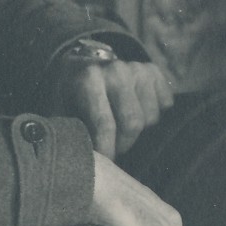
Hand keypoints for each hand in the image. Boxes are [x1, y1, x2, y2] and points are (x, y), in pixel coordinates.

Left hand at [48, 55, 174, 158]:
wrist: (82, 63)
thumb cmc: (70, 95)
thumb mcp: (60, 110)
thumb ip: (69, 133)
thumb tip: (81, 161)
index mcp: (88, 80)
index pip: (105, 125)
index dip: (108, 150)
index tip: (107, 162)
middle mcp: (115, 70)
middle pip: (133, 123)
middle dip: (124, 143)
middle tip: (114, 147)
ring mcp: (137, 68)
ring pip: (151, 117)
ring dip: (139, 130)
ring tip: (121, 128)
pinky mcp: (152, 70)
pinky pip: (165, 104)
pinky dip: (153, 113)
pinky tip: (136, 110)